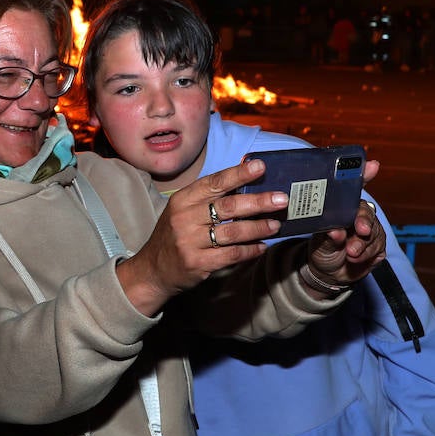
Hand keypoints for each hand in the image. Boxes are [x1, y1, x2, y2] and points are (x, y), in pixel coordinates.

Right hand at [118, 159, 287, 315]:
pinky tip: (262, 247)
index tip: (261, 167)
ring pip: (232, 232)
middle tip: (281, 199)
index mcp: (182, 200)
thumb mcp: (183, 211)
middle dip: (258, 202)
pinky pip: (232, 255)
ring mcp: (190, 241)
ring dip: (258, 228)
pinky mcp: (198, 263)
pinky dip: (250, 250)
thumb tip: (246, 185)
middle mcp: (184, 218)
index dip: (239, 174)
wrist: (153, 269)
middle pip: (228, 207)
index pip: (214, 183)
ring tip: (275, 225)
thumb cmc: (175, 234)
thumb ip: (208, 199)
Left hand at [304, 163, 386, 289]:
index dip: (364, 174)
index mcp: (342, 208)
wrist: (328, 272)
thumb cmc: (322, 249)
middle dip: (364, 221)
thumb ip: (328, 236)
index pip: (353, 188)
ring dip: (364, 244)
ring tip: (351, 254)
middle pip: (367, 212)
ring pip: (375, 232)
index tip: (372, 166)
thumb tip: (336, 231)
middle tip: (361, 231)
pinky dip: (368, 255)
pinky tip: (357, 259)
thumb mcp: (319, 243)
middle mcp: (358, 216)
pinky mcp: (378, 247)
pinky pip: (379, 248)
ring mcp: (371, 230)